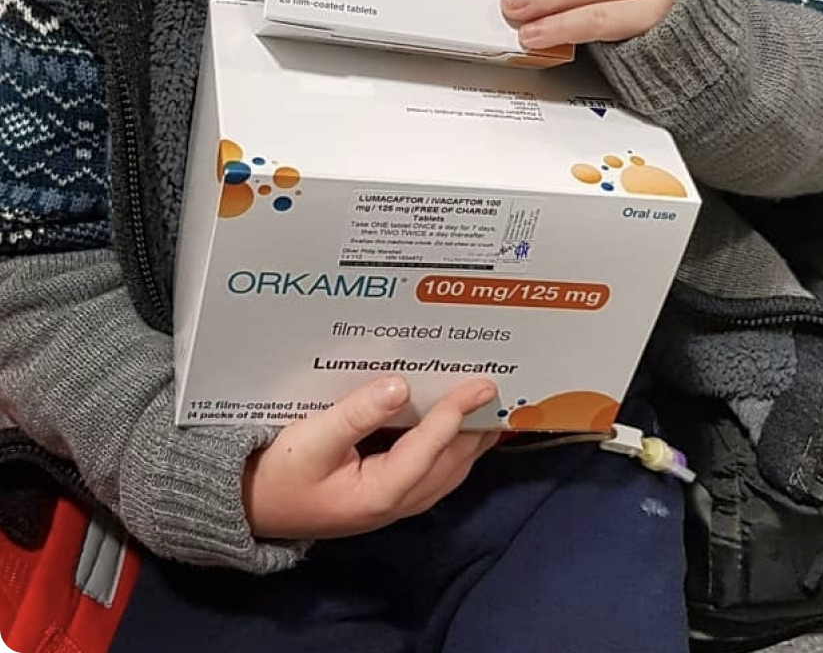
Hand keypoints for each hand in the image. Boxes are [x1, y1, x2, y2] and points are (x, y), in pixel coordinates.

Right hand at [242, 375, 498, 540]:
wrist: (251, 508)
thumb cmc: (279, 472)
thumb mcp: (311, 439)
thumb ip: (356, 413)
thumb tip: (399, 386)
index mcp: (379, 492)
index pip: (430, 448)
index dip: (456, 414)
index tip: (482, 384)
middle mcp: (395, 503)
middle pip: (450, 464)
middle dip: (477, 428)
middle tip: (501, 390)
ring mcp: (393, 504)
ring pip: (447, 472)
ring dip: (470, 442)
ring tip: (492, 408)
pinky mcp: (387, 496)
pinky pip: (433, 473)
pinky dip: (452, 450)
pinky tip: (456, 428)